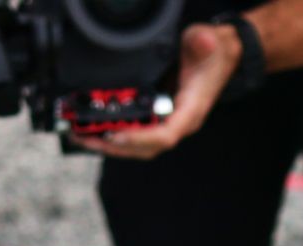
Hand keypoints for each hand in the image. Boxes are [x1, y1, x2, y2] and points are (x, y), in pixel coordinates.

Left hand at [74, 23, 242, 161]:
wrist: (220, 55)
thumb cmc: (214, 54)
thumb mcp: (208, 42)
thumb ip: (203, 42)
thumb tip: (203, 41)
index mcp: (190, 111)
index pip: (165, 135)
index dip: (139, 138)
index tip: (115, 134)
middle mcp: (178, 122)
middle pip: (145, 147)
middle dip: (114, 145)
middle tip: (85, 137)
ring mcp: (168, 121)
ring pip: (138, 144)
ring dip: (109, 143)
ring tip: (81, 135)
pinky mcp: (159, 116)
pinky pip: (136, 132)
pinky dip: (115, 132)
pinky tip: (95, 127)